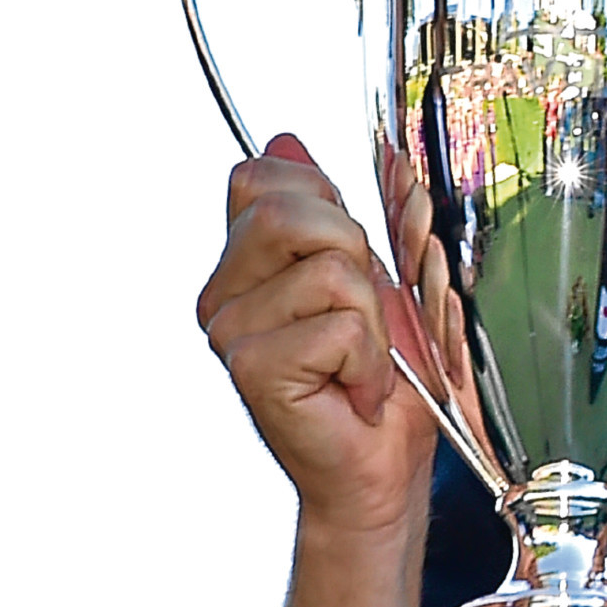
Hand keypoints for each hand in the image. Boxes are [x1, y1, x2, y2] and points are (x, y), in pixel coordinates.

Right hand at [194, 134, 435, 535]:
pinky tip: (354, 390)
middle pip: (295, 212)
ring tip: (361, 361)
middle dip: (356, 258)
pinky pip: (339, 324)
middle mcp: (223, 293)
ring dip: (372, 319)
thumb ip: (332, 209)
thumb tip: (284, 138)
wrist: (380, 468)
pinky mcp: (252, 367)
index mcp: (244, 262)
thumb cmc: (383, 382)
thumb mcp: (373, 276)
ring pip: (329, 269)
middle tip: (362, 320)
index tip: (347, 266)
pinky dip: (369, 359)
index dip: (325, 205)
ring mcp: (230, 330)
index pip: (265, 176)